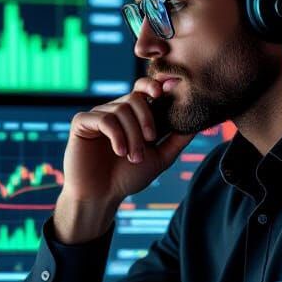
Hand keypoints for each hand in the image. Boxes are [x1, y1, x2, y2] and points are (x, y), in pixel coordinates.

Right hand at [57, 76, 195, 219]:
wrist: (101, 196)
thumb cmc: (128, 178)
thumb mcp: (160, 158)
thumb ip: (177, 139)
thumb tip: (198, 122)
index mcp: (133, 116)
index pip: (144, 89)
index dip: (154, 85)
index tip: (167, 89)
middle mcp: (115, 111)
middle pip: (136, 98)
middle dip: (147, 119)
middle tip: (150, 141)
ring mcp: (98, 115)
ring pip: (121, 110)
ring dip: (132, 135)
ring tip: (133, 157)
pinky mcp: (82, 122)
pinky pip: (104, 118)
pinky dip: (116, 135)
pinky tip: (120, 152)